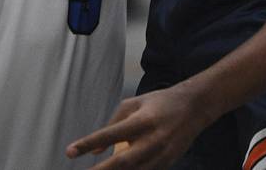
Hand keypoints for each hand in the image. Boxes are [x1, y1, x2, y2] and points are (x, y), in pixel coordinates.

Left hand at [66, 85, 202, 168]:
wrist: (195, 107)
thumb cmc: (160, 102)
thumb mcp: (136, 103)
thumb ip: (114, 122)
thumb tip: (94, 151)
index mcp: (142, 120)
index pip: (110, 133)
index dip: (89, 143)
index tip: (70, 151)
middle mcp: (151, 139)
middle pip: (121, 162)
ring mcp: (160, 155)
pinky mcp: (166, 164)